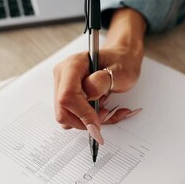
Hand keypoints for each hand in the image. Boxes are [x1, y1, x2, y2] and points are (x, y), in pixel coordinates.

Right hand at [53, 8, 145, 143]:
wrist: (122, 60)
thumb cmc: (122, 63)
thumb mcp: (120, 71)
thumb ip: (103, 82)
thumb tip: (89, 94)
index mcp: (73, 64)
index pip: (67, 96)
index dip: (82, 113)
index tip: (98, 123)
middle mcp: (63, 75)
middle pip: (62, 111)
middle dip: (84, 120)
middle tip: (105, 115)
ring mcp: (62, 86)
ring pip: (65, 117)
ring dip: (87, 121)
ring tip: (105, 110)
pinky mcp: (66, 97)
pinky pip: (71, 117)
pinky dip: (87, 120)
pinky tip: (100, 111)